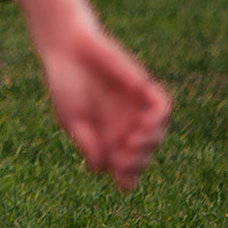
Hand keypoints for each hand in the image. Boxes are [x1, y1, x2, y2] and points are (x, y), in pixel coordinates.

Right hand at [34, 22, 171, 189]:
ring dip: (149, 143)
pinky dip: (158, 118)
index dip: (126, 178)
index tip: (120, 178)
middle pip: (142, 157)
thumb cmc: (65, 85)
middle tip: (124, 158)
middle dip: (137, 162)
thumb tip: (100, 169)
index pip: (125, 170)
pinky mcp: (144, 90)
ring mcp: (136, 110)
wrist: (68, 49)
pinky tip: (144, 122)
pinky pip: (162, 108)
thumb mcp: (72, 119)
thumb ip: (88, 143)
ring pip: (156, 135)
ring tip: (132, 141)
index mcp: (105, 141)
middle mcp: (124, 128)